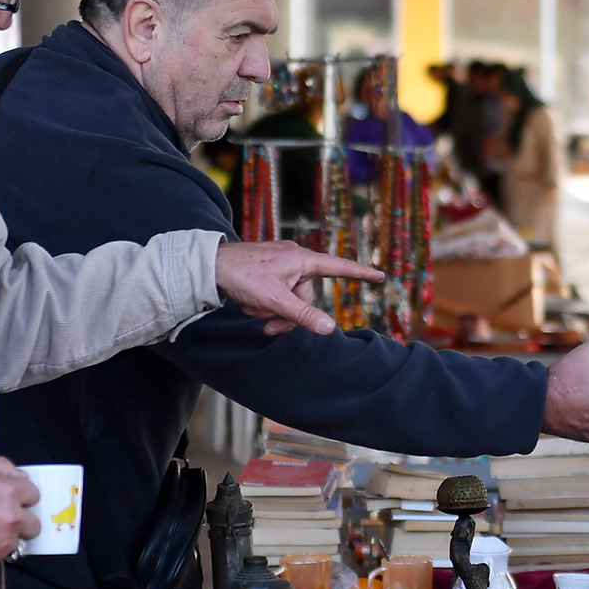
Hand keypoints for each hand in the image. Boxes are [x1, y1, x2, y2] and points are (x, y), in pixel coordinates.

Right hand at [0, 455, 39, 571]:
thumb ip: (1, 466)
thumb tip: (20, 475)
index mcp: (8, 490)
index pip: (33, 494)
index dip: (21, 497)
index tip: (12, 500)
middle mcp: (11, 516)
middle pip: (34, 522)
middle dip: (21, 521)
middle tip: (1, 518)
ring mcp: (4, 539)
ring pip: (18, 540)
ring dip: (7, 537)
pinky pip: (2, 554)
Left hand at [215, 241, 384, 336]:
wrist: (208, 265)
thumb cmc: (242, 276)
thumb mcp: (274, 300)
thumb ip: (302, 316)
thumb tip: (330, 329)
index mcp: (301, 260)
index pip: (338, 267)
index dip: (359, 273)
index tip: (379, 275)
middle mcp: (294, 258)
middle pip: (306, 296)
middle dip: (288, 314)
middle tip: (268, 326)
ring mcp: (280, 264)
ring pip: (289, 298)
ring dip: (272, 311)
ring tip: (251, 309)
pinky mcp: (267, 270)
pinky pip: (276, 293)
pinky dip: (263, 303)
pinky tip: (247, 302)